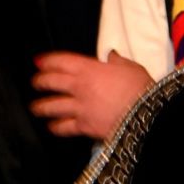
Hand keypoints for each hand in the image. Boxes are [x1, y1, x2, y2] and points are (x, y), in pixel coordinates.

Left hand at [31, 50, 152, 139]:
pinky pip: (65, 127)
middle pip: (51, 82)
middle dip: (39, 82)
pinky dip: (57, 127)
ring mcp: (80, 107)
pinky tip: (52, 127)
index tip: (39, 62)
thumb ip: (117, 62)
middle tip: (35, 83)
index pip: (61, 61)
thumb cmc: (141, 89)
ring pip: (52, 105)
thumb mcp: (131, 68)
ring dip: (41, 106)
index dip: (47, 61)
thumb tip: (111, 56)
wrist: (148, 114)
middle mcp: (79, 87)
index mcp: (89, 69)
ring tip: (35, 107)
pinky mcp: (84, 125)